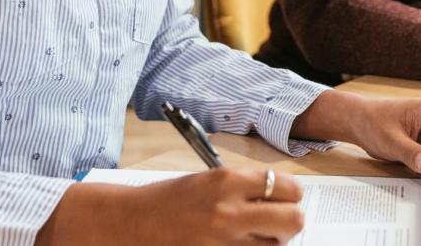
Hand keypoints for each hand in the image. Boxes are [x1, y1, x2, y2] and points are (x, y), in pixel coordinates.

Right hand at [39, 167, 304, 244]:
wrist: (127, 224)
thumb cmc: (166, 201)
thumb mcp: (207, 181)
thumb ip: (244, 188)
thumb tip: (282, 196)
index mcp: (227, 181)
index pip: (287, 187)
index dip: (291, 194)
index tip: (287, 198)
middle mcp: (229, 212)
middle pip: (293, 221)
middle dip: (289, 221)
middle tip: (276, 221)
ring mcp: (223, 243)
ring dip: (269, 243)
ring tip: (251, 237)